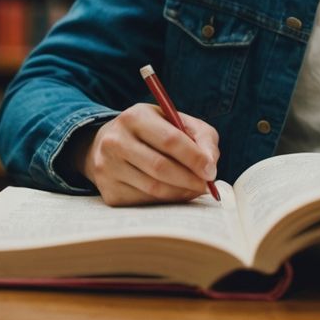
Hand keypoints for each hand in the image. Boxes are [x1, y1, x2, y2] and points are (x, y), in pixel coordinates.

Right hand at [77, 104, 219, 206]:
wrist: (111, 144)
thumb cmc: (153, 132)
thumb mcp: (176, 121)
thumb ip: (201, 136)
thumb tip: (210, 164)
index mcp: (135, 117)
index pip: (170, 140)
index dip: (194, 158)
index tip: (211, 171)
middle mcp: (116, 141)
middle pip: (160, 167)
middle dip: (190, 179)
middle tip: (207, 186)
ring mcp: (108, 168)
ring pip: (153, 188)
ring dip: (181, 193)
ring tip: (195, 190)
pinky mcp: (108, 192)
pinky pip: (144, 202)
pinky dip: (166, 202)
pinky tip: (176, 194)